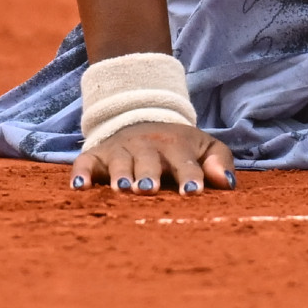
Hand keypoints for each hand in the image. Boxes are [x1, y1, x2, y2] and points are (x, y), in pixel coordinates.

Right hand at [71, 121, 235, 195]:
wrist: (142, 117)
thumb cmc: (179, 146)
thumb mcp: (205, 146)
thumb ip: (220, 162)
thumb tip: (228, 184)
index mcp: (176, 145)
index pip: (186, 161)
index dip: (190, 175)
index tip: (193, 191)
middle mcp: (147, 146)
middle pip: (149, 161)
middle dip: (149, 174)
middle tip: (149, 188)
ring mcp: (120, 149)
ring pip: (120, 162)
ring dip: (120, 175)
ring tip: (122, 189)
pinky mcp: (97, 155)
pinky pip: (86, 162)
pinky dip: (81, 173)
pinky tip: (79, 188)